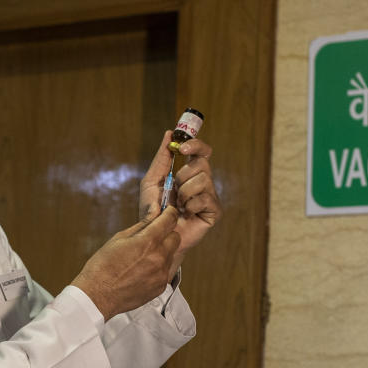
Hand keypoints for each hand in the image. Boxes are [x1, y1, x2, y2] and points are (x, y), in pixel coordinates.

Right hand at [72, 207, 180, 320]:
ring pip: (172, 255)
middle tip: (152, 236)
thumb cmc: (103, 266)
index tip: (167, 212)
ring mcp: (161, 274)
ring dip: (162, 251)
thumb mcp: (119, 238)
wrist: (97, 296)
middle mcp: (159, 258)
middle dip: (166, 233)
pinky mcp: (161, 287)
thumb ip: (142, 224)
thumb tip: (155, 209)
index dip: (169, 213)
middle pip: (176, 237)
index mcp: (148, 242)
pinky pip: (166, 271)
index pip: (170, 220)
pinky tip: (142, 270)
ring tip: (142, 257)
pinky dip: (158, 267)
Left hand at [139, 132, 221, 272]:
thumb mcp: (152, 180)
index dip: (195, 145)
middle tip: (174, 190)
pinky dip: (189, 205)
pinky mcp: (214, 211)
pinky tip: (185, 214)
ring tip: (177, 205)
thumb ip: (162, 157)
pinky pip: (204, 198)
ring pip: (202, 180)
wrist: (156, 235)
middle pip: (202, 164)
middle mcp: (203, 182)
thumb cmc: (153, 210)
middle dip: (182, 176)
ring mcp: (210, 196)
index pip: (202, 151)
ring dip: (183, 193)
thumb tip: (169, 133)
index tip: (181, 148)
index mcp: (190, 172)